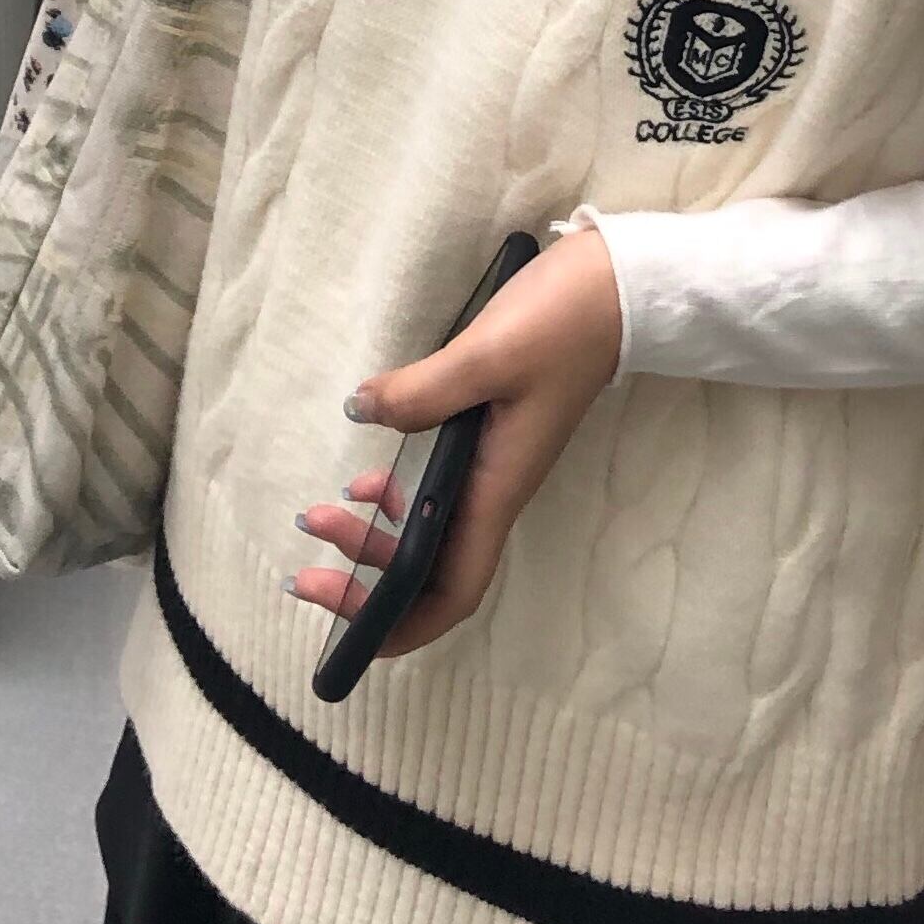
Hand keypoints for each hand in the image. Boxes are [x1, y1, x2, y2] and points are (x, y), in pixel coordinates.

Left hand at [286, 225, 623, 659]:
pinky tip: (367, 478)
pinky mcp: (489, 434)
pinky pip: (436, 491)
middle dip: (366, 581)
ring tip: (320, 514)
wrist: (617, 289)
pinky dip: (394, 498)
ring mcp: (493, 465)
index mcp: (498, 489)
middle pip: (429, 569)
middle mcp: (496, 490)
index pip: (453, 590)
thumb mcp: (487, 355)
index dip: (404, 625)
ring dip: (373, 539)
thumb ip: (422, 392)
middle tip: (305, 563)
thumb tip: (363, 412)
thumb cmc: (561, 325)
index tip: (348, 634)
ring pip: (428, 531)